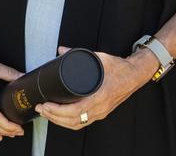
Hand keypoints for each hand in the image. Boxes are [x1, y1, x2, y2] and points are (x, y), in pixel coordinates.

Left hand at [34, 46, 153, 130]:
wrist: (135, 75)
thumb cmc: (119, 67)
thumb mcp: (98, 58)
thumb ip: (77, 54)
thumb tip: (61, 50)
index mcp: (99, 96)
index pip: (75, 111)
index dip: (57, 111)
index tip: (46, 104)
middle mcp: (100, 108)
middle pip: (73, 121)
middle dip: (53, 116)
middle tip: (41, 108)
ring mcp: (101, 112)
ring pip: (77, 124)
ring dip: (59, 121)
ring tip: (47, 113)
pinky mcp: (101, 113)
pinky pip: (82, 123)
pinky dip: (69, 122)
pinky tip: (60, 118)